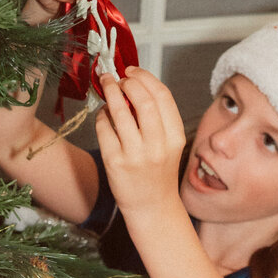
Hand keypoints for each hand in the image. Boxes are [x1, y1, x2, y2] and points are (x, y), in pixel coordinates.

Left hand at [95, 69, 185, 220]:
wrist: (152, 206)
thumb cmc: (158, 171)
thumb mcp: (169, 144)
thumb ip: (157, 117)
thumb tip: (135, 84)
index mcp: (175, 137)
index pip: (162, 96)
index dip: (145, 77)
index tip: (132, 70)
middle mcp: (157, 145)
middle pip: (142, 100)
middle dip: (126, 82)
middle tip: (117, 77)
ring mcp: (135, 154)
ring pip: (119, 111)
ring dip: (110, 92)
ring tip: (106, 85)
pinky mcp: (114, 162)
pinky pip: (104, 128)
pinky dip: (102, 115)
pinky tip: (104, 113)